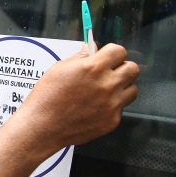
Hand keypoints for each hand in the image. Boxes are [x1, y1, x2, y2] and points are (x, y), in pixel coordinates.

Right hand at [15, 43, 138, 151]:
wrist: (42, 127)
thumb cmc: (46, 99)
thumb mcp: (59, 70)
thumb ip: (80, 57)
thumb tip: (92, 49)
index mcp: (93, 68)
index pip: (119, 51)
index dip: (112, 53)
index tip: (107, 57)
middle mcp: (107, 85)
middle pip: (133, 69)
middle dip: (122, 68)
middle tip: (110, 73)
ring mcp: (112, 104)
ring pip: (132, 89)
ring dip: (121, 88)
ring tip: (104, 92)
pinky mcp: (112, 121)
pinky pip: (121, 108)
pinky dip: (111, 106)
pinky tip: (95, 107)